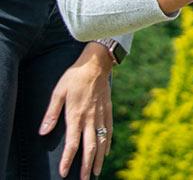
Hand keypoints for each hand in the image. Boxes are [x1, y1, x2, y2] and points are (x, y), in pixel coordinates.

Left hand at [39, 42, 112, 179]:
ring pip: (102, 141)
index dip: (68, 160)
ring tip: (96, 171)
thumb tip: (43, 132)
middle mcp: (91, 118)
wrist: (96, 63)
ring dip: (99, 158)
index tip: (64, 173)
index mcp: (77, 115)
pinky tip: (106, 150)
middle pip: (90, 146)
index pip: (72, 143)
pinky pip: (109, 130)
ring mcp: (101, 114)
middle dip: (86, 165)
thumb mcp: (58, 92)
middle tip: (84, 179)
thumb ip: (51, 113)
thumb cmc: (75, 77)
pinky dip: (108, 142)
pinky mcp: (108, 109)